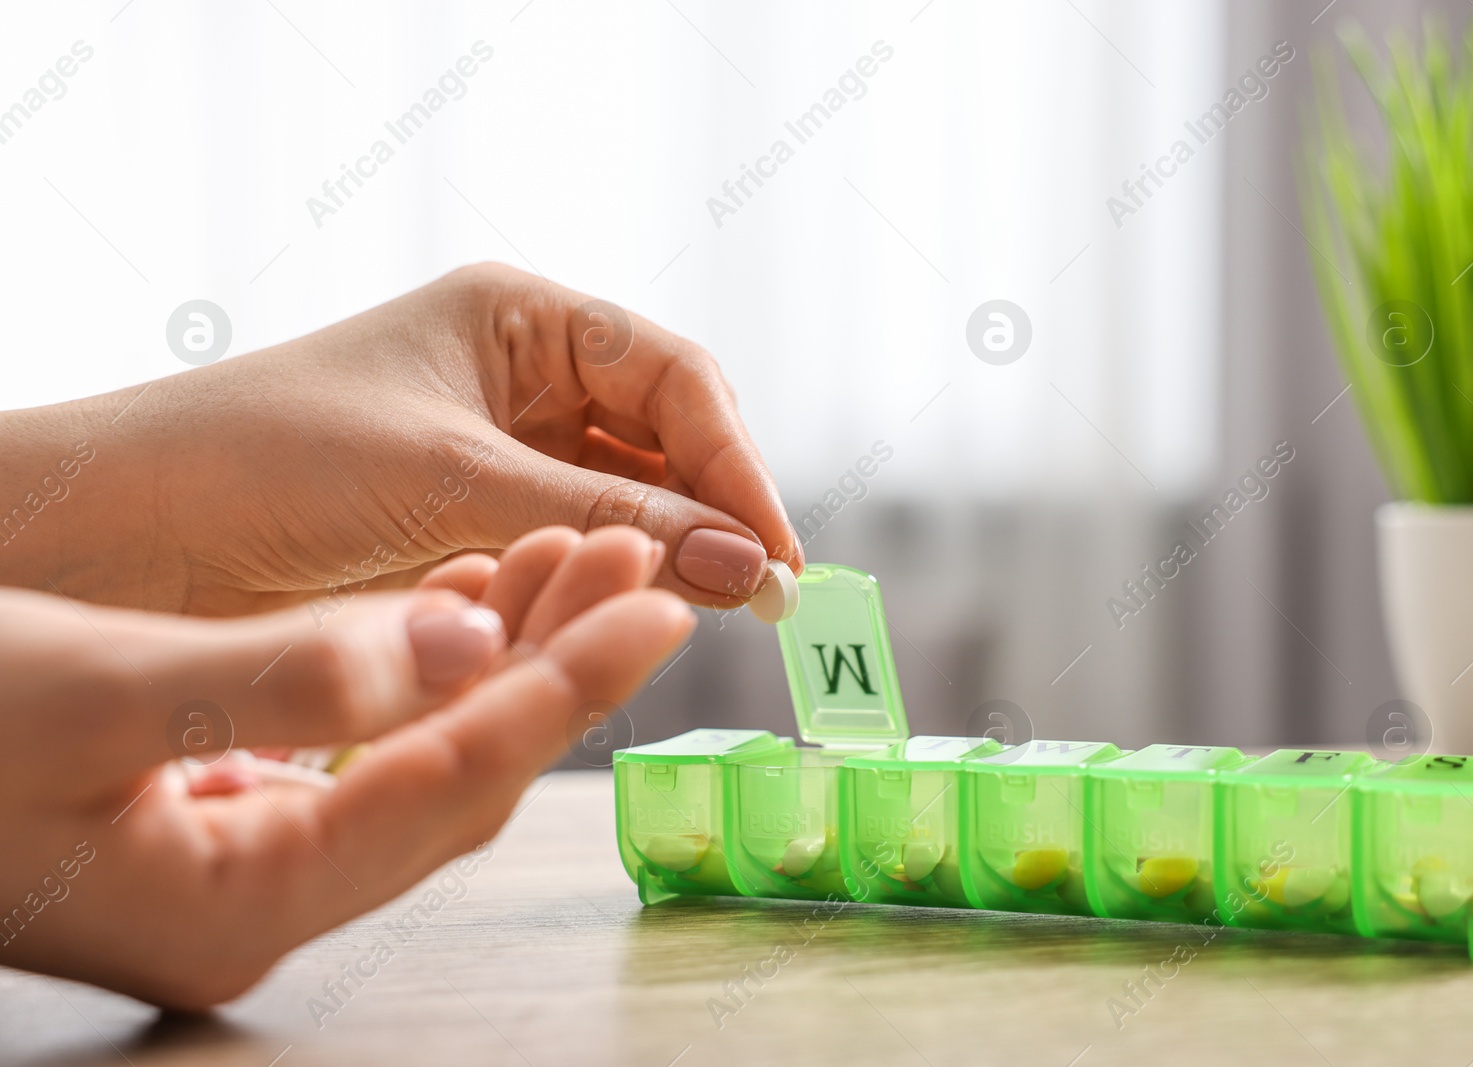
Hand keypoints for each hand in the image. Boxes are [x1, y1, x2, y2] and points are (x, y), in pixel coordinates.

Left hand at [0, 263, 798, 614]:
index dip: (736, 462)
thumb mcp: (455, 482)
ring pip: (631, 497)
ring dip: (674, 550)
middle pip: (667, 437)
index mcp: (519, 318)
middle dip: (717, 508)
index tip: (776, 551)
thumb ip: (607, 521)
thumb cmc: (269, 463)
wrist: (126, 533)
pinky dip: (614, 580)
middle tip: (765, 595)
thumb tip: (751, 564)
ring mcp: (503, 452)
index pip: (674, 379)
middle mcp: (523, 377)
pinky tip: (640, 614)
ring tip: (718, 610)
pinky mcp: (477, 524)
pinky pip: (578, 545)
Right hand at [0, 526, 691, 1007]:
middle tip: (633, 554)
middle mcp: (255, 902)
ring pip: (419, 759)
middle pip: (458, 777)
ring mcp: (235, 865)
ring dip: (498, 654)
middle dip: (553, 660)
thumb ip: (285, 677)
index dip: (568, 687)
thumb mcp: (84, 685)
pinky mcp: (215, 816)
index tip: (658, 601)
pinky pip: (360, 749)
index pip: (455, 786)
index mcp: (237, 901)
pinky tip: (458, 589)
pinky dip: (417, 668)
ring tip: (569, 548)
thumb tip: (466, 648)